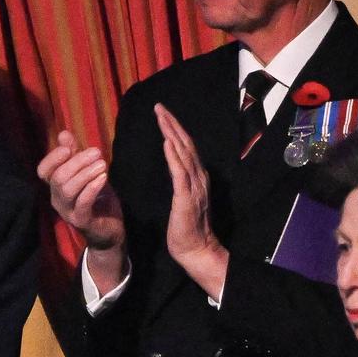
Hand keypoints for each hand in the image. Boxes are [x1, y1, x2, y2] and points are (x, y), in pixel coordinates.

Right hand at [36, 129, 126, 254]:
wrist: (109, 229)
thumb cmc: (97, 199)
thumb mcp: (87, 173)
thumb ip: (75, 155)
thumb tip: (63, 134)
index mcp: (55, 187)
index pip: (43, 171)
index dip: (53, 158)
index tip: (69, 147)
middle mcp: (57, 199)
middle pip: (58, 177)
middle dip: (77, 161)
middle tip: (97, 152)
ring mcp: (67, 211)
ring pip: (68, 189)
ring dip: (86, 174)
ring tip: (102, 165)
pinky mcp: (81, 221)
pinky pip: (82, 203)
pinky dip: (92, 188)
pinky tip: (103, 178)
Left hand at [156, 105, 229, 299]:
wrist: (195, 249)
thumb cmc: (185, 228)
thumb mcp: (181, 199)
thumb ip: (180, 181)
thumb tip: (172, 165)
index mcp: (195, 177)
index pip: (185, 147)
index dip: (174, 129)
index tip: (162, 114)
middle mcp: (198, 177)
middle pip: (185, 144)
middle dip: (172, 124)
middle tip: (159, 107)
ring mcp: (194, 186)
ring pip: (183, 153)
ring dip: (172, 133)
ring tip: (162, 117)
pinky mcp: (186, 198)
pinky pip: (180, 173)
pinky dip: (174, 156)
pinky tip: (167, 142)